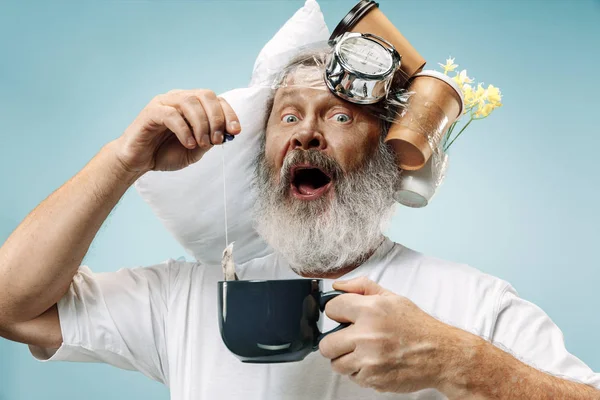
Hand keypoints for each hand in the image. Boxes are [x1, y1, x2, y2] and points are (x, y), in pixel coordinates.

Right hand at [113, 89, 241, 172]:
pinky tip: (189, 144)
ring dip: (202, 124)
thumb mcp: (195, 151)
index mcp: (193, 105)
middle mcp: (179, 99)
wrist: (139, 161)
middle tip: (217, 140)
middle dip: (217, 118)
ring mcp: (164, 102)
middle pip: (205, 95)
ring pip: (189, 102)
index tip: (235, 131)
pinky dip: (184, 129)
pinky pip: (171, 114)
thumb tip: (227, 133)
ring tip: (202, 143)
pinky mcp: (151, 112)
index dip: (229, 114)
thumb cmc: (165, 154)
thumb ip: (210, 141)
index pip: (216, 100)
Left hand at [319, 277, 474, 393]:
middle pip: (326, 344)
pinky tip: (374, 362)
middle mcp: (367, 335)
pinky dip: (360, 372)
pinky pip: (353, 377)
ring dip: (345, 359)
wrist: (440, 354)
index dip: (336, 312)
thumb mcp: (392, 297)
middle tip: (347, 340)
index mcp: (370, 310)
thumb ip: (362, 287)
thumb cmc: (417, 326)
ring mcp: (369, 360)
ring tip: (361, 352)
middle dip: (335, 341)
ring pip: (336, 364)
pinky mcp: (373, 379)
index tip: (342, 317)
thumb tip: (337, 285)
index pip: (331, 309)